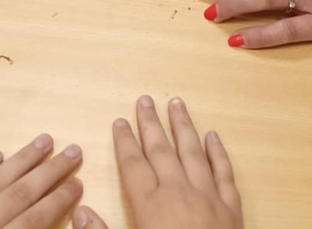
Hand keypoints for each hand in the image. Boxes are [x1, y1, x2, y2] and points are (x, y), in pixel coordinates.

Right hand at [74, 96, 242, 228]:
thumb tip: (79, 210)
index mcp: (151, 207)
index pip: (134, 165)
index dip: (125, 142)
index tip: (119, 121)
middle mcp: (179, 194)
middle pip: (162, 151)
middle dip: (151, 125)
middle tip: (144, 99)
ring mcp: (208, 199)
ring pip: (194, 153)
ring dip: (184, 127)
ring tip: (176, 103)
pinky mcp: (232, 210)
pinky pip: (224, 174)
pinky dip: (218, 153)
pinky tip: (213, 136)